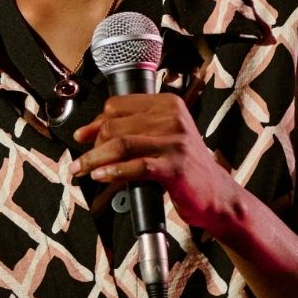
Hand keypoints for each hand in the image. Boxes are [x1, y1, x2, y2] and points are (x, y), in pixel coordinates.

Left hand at [71, 93, 243, 234]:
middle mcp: (172, 118)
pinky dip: (113, 171)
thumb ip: (128, 130)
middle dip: (93, 145)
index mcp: (168, 104)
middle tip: (84, 162)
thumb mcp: (159, 139)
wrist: (216, 193)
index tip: (83, 137)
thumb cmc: (185, 167)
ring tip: (81, 170)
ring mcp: (175, 142)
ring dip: (94, 159)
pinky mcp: (174, 167)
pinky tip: (101, 176)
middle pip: (114, 125)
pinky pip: (136, 166)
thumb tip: (86, 132)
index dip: (95, 123)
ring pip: (120, 144)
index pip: (117, 105)